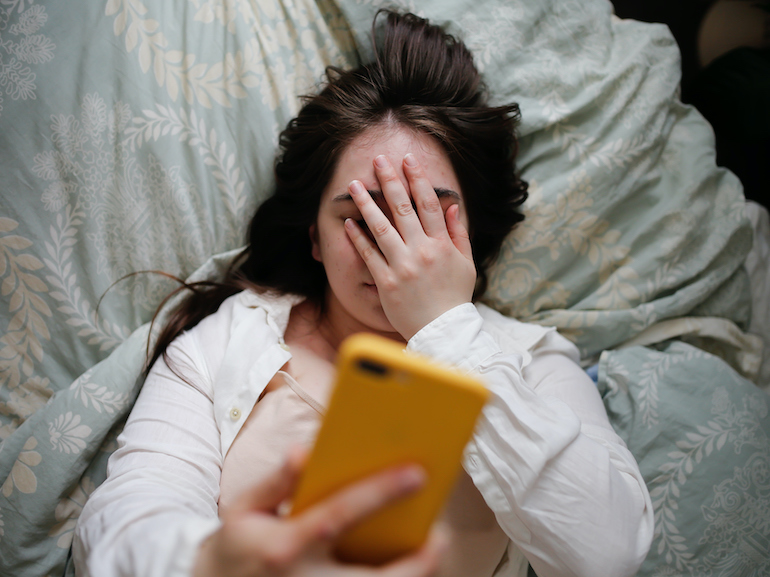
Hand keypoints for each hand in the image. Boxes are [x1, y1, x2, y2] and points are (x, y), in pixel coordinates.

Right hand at [193, 447, 443, 576]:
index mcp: (284, 546)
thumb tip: (305, 451)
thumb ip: (277, 481)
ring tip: (432, 552)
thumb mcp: (245, 508)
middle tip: (441, 537)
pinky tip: (407, 567)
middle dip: (416, 562)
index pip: (339, 515)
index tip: (416, 473)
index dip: (379, 493)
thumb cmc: (237, 547)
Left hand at [344, 153, 475, 339]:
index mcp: (441, 245)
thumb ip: (458, 234)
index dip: (418, 179)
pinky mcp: (386, 283)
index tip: (408, 160)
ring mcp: (402, 266)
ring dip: (366, 203)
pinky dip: (358, 238)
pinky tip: (349, 222)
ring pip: (381, 227)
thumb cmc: (455, 298)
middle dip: (390, 181)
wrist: (443, 332)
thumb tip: (451, 207)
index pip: (428, 204)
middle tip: (378, 160)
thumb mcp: (465, 264)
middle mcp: (421, 251)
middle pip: (402, 209)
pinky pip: (369, 255)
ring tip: (354, 185)